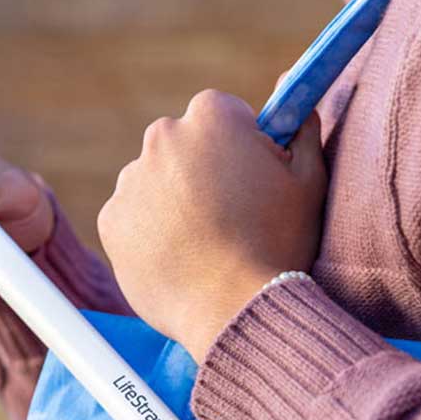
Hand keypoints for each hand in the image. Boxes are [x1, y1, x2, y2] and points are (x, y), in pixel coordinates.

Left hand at [97, 90, 326, 362]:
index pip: (225, 115)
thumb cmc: (279, 243)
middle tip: (231, 216)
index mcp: (212, 115)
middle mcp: (162, 136)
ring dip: (174, 201)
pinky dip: (151, 233)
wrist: (232, 308)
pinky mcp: (111, 219)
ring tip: (205, 245)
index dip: (243, 147)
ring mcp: (131, 179)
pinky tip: (181, 258)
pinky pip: (134, 217)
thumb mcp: (310, 182)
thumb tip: (301, 111)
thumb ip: (303, 134)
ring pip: (156, 181)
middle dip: (202, 169)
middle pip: (184, 145)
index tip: (253, 179)